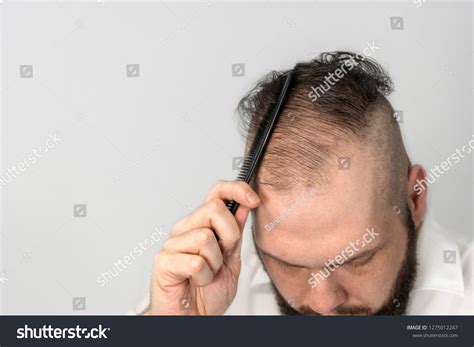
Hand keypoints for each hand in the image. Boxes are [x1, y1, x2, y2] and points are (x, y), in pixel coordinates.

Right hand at [147, 180, 259, 314]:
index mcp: (202, 225)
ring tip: (207, 273)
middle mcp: (186, 230)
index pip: (217, 193)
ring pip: (205, 237)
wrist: (193, 318)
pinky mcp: (163, 261)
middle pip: (214, 209)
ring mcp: (173, 244)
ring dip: (215, 263)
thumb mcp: (232, 259)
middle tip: (223, 255)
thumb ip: (236, 232)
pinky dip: (204, 276)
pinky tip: (196, 281)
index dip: (237, 190)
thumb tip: (244, 204)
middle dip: (229, 236)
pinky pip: (195, 262)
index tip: (253, 199)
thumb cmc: (208, 293)